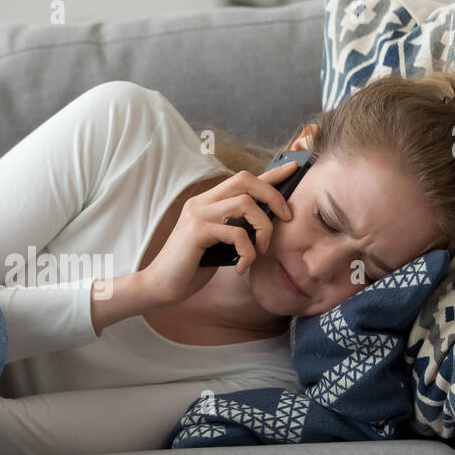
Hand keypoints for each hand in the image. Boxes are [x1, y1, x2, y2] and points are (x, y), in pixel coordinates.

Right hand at [139, 163, 297, 306]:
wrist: (160, 286)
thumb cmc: (190, 268)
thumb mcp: (218, 244)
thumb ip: (235, 228)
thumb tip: (266, 223)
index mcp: (207, 201)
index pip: (243, 179)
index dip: (271, 173)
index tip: (294, 168)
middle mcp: (201, 201)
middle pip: (245, 179)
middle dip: (273, 195)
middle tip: (286, 218)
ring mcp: (198, 214)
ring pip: (245, 203)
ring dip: (263, 227)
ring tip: (261, 249)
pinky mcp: (197, 231)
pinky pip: (237, 233)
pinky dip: (248, 252)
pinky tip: (242, 267)